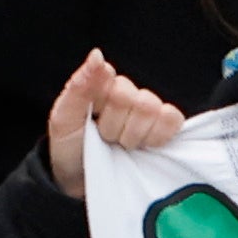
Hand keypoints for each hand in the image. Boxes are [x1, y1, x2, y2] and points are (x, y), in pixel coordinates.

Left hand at [43, 51, 189, 198]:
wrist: (79, 182)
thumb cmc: (70, 148)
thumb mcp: (63, 118)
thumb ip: (81, 85)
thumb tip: (98, 55)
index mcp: (104, 85)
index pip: (119, 85)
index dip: (107, 111)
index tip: (93, 123)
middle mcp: (129, 94)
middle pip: (139, 101)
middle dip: (118, 128)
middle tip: (105, 138)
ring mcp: (149, 111)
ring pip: (155, 110)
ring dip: (134, 136)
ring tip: (120, 145)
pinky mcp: (166, 129)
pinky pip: (173, 119)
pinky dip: (158, 136)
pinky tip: (143, 146)